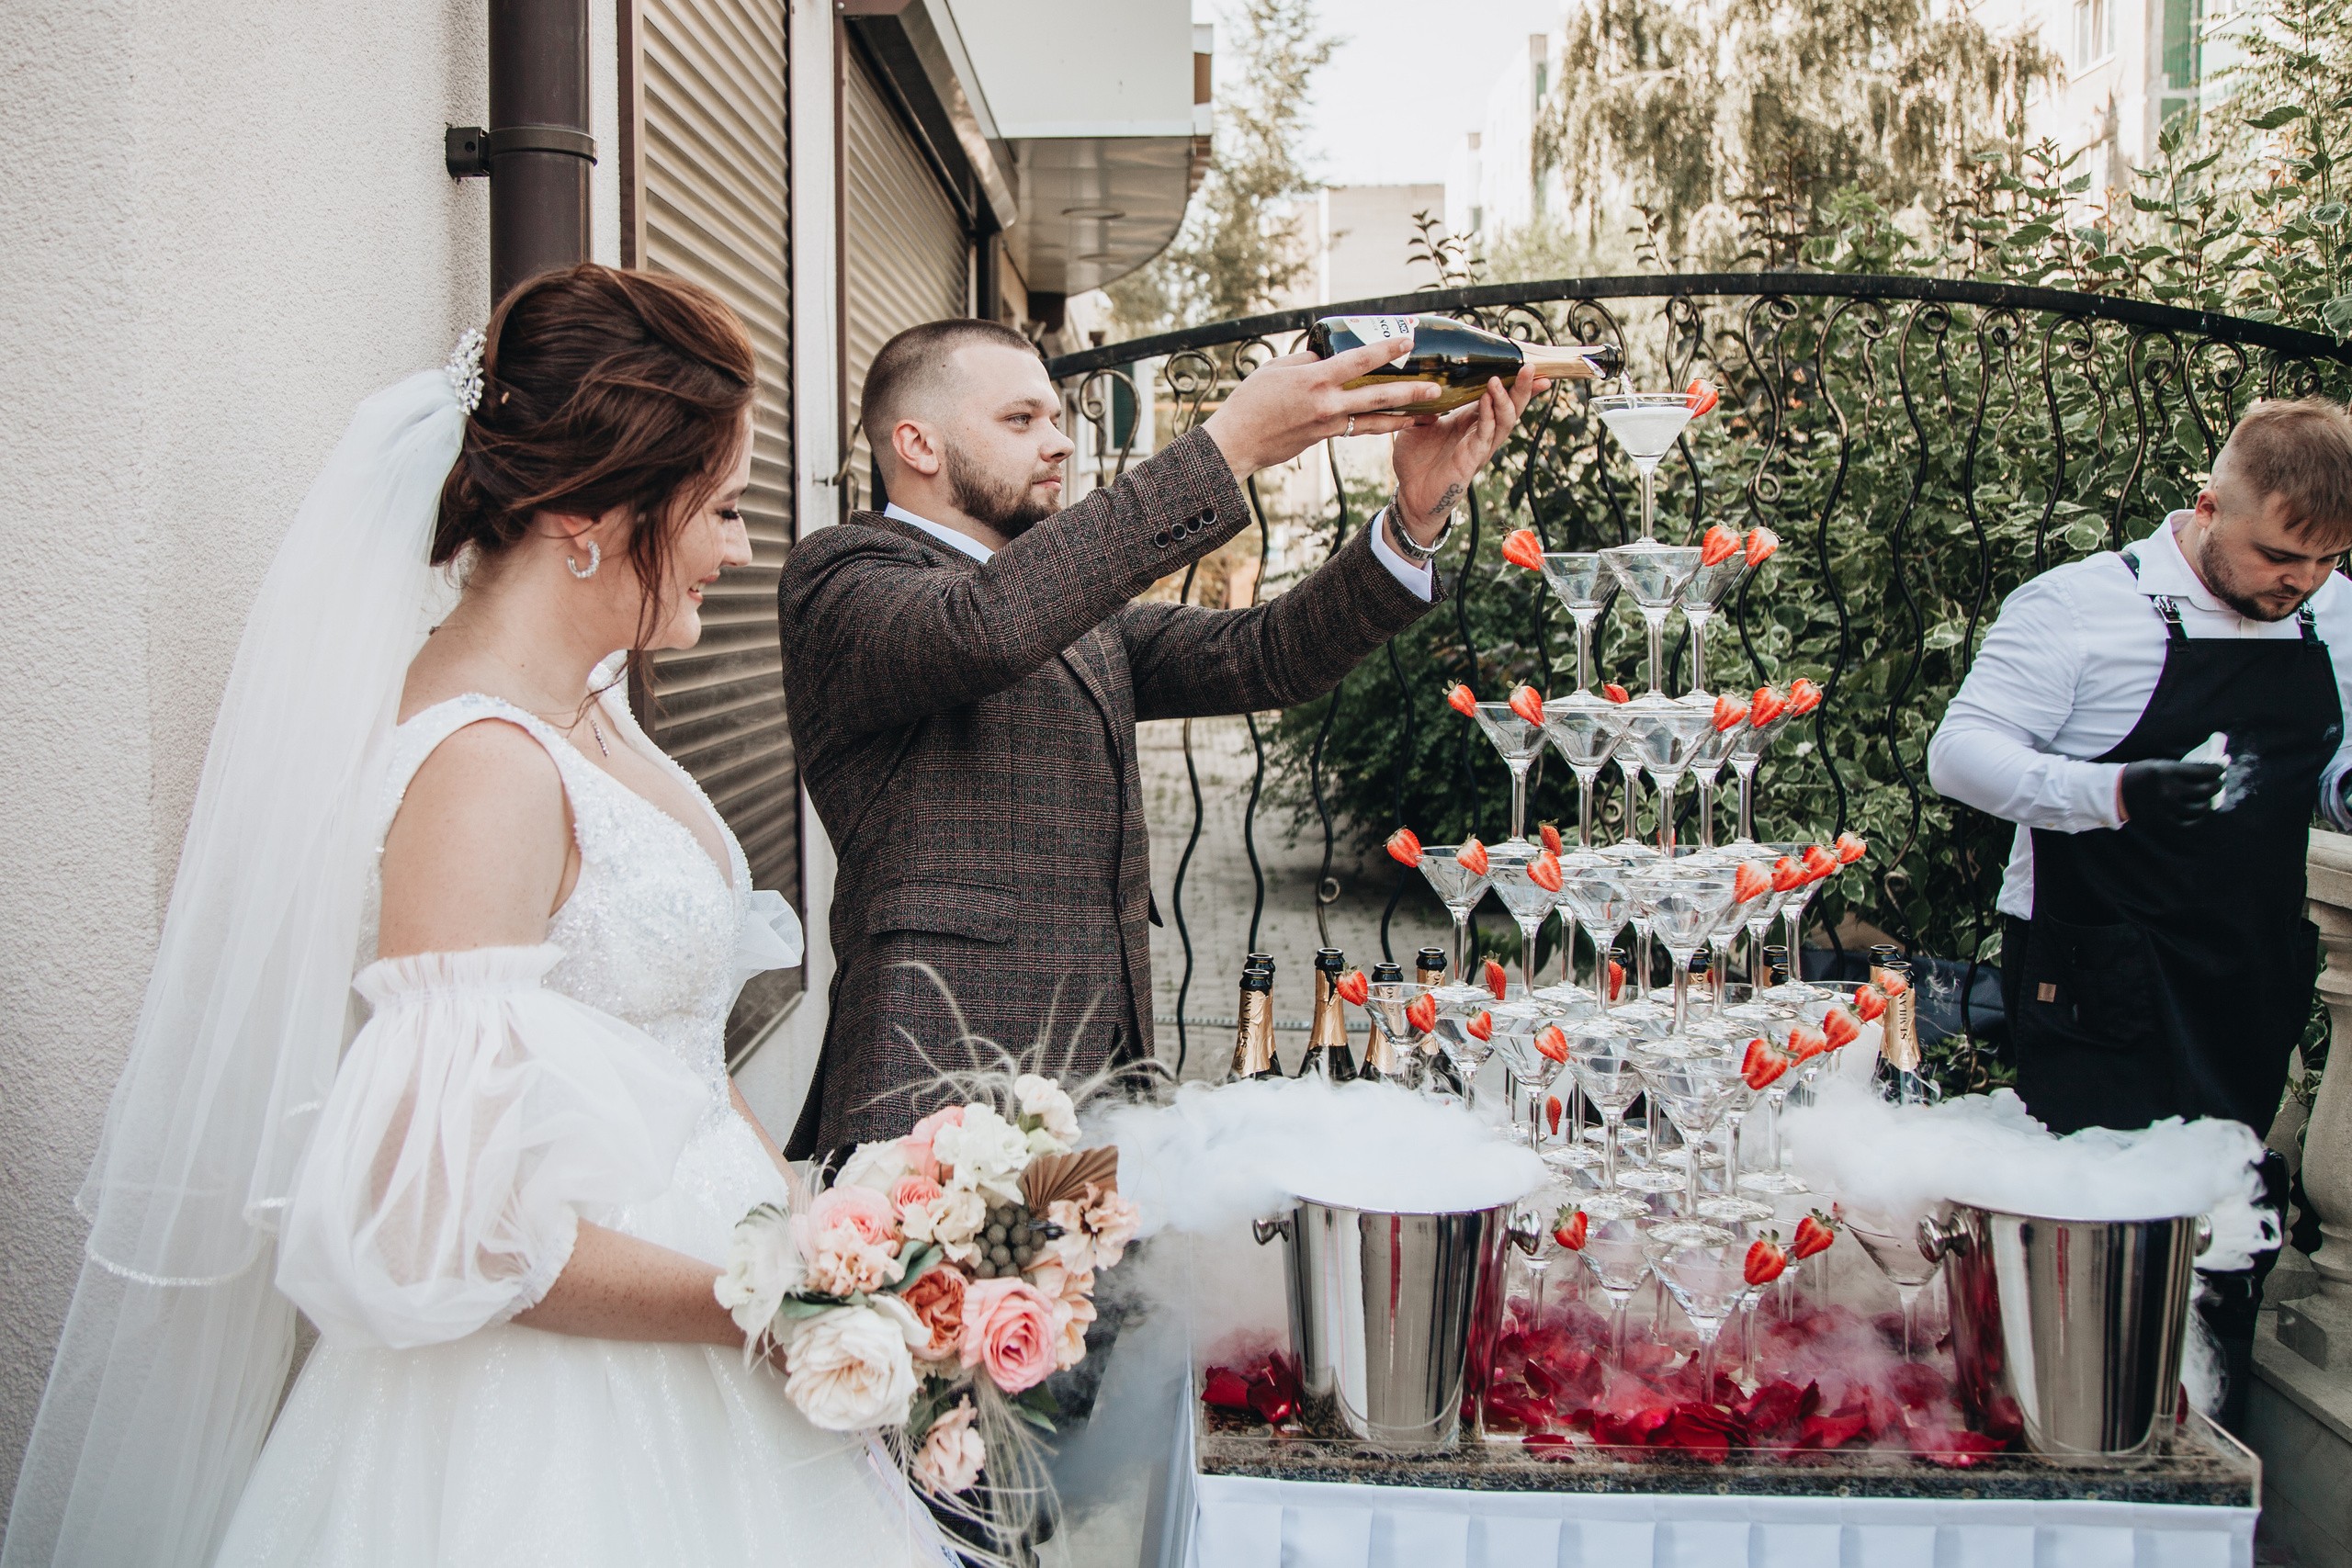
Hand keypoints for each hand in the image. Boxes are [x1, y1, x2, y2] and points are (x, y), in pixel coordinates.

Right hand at [1200, 340, 1441, 479]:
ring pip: (1374, 418)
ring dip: (1405, 416)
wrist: (1236, 442)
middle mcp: (1327, 402)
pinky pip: (1357, 428)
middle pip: (1378, 395)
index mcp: (1315, 379)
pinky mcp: (1324, 437)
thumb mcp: (1276, 369)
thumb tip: (1328, 356)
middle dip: (1410, 392)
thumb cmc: (1250, 401)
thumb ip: (1307, 361)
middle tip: (1436, 388)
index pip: (1359, 360)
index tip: (1409, 340)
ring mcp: (1327, 423)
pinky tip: (1395, 423)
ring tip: (1430, 415)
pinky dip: (1377, 424)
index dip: (1387, 348)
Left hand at [1390, 368, 1546, 545]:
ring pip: (1505, 422)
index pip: (1498, 398)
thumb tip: (1428, 382)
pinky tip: (1487, 401)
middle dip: (1523, 388)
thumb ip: (1425, 404)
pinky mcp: (1471, 460)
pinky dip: (1488, 417)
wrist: (1410, 494)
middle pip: (1511, 408)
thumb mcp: (1417, 424)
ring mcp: (1479, 447)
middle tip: (1530, 367)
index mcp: (1470, 421)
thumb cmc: (1416, 460)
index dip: (1514, 383)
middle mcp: (1481, 433)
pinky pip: (1485, 436)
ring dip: (1505, 400)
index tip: (1528, 364)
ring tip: (1500, 381)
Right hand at [2116, 759, 2224, 828]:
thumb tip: (2212, 771)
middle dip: (2217, 785)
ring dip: (2207, 803)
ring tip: (2206, 800)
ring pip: (2199, 808)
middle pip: (2207, 790)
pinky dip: (2196, 819)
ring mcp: (2165, 807)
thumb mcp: (2161, 765)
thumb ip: (2184, 769)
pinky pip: (2187, 823)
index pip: (2205, 771)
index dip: (2218, 769)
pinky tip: (2196, 813)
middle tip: (2218, 784)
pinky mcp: (2161, 821)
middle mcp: (2168, 789)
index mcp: (2168, 771)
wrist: (2115, 791)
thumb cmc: (2142, 774)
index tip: (2220, 769)